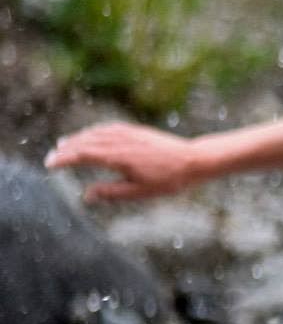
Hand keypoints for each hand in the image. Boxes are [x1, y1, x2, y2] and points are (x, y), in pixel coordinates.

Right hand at [45, 123, 203, 202]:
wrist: (192, 160)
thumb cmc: (168, 180)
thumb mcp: (140, 192)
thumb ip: (111, 192)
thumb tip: (87, 195)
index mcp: (116, 157)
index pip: (81, 155)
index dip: (63, 159)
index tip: (49, 165)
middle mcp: (118, 141)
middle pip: (83, 142)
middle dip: (65, 149)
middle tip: (52, 157)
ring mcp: (126, 133)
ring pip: (94, 133)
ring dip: (77, 139)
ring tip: (64, 145)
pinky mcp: (133, 129)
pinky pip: (106, 128)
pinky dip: (93, 131)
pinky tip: (89, 135)